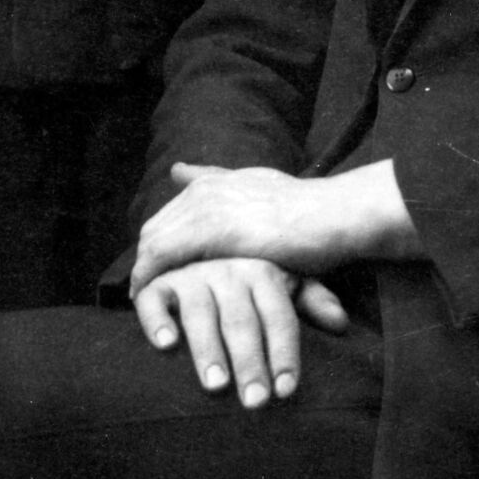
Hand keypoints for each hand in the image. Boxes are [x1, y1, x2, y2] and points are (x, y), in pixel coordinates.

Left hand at [130, 159, 420, 294]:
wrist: (335, 215)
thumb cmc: (311, 216)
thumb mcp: (267, 198)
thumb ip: (229, 189)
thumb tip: (186, 175)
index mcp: (218, 182)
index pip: (171, 213)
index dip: (160, 244)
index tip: (156, 269)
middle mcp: (205, 189)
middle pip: (155, 227)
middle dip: (147, 261)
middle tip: (146, 293)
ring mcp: (205, 205)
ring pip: (152, 240)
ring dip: (143, 272)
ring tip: (144, 303)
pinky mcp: (208, 228)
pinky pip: (160, 255)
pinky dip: (148, 277)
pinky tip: (148, 300)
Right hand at [133, 257, 346, 408]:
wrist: (198, 252)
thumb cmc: (249, 286)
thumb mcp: (283, 285)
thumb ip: (309, 300)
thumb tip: (341, 323)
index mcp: (262, 272)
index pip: (278, 313)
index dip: (284, 352)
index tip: (286, 391)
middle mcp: (227, 271)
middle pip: (241, 319)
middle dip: (249, 361)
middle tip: (255, 401)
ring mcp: (191, 274)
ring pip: (200, 311)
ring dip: (208, 348)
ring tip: (216, 386)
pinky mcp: (158, 283)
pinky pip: (154, 300)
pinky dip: (158, 321)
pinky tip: (167, 346)